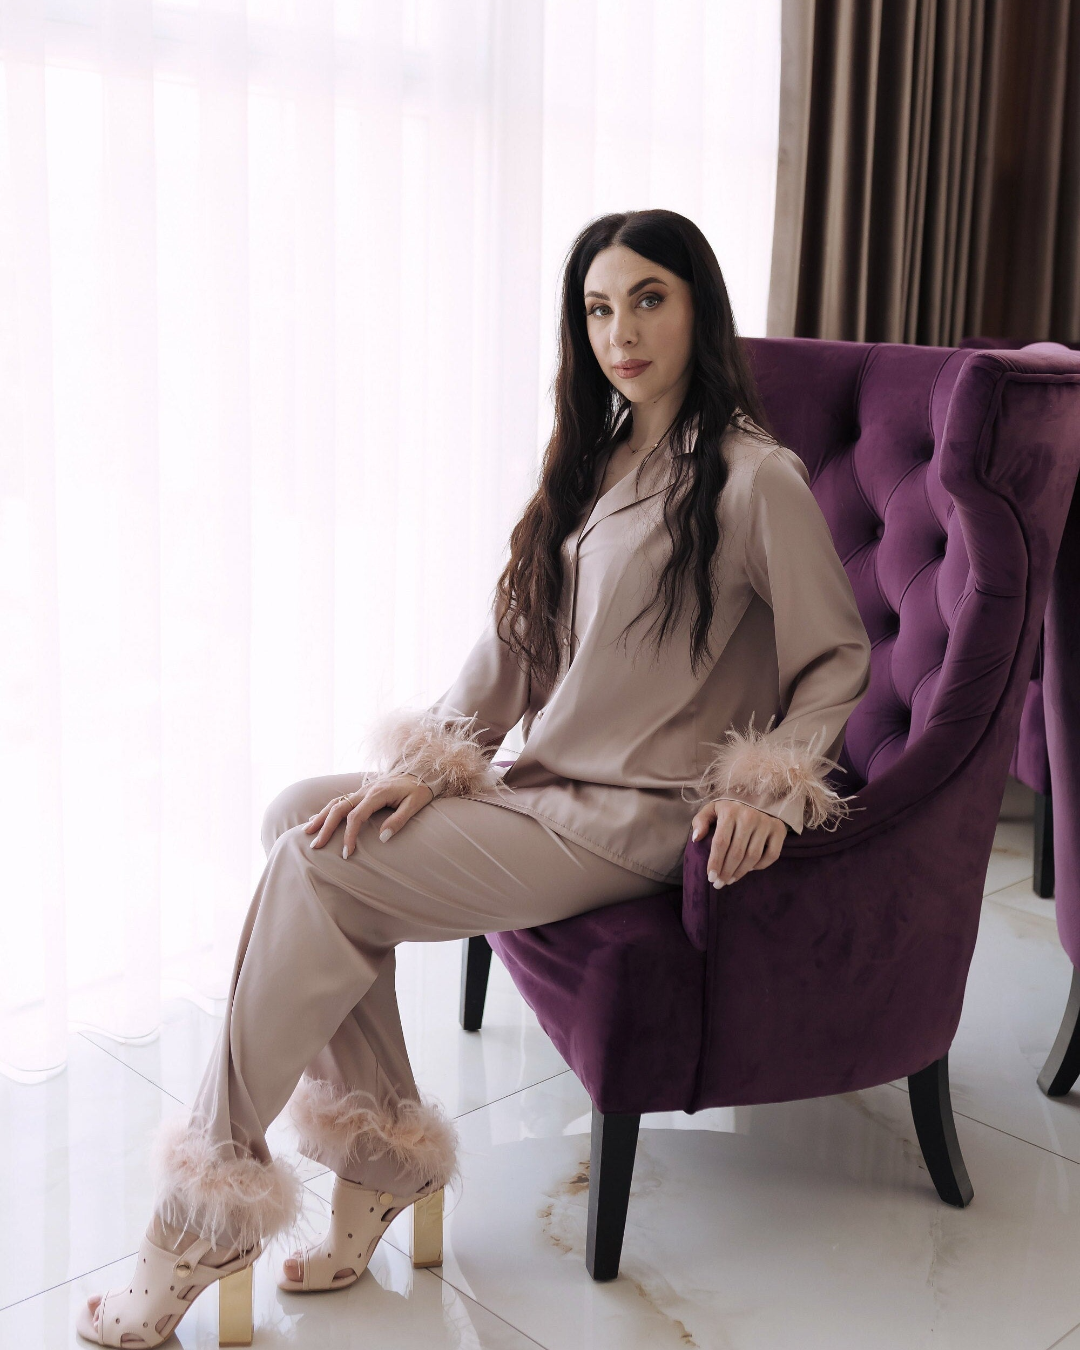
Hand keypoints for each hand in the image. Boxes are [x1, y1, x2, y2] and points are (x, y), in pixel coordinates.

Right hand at [305, 774, 434, 857]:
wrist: (420, 772)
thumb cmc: (418, 790)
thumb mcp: (414, 805)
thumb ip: (399, 820)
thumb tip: (383, 838)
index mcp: (377, 794)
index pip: (356, 816)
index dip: (349, 835)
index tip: (346, 853)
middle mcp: (365, 791)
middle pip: (339, 808)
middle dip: (325, 827)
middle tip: (316, 846)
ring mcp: (361, 790)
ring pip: (336, 802)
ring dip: (321, 817)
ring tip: (308, 832)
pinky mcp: (361, 792)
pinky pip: (340, 800)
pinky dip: (327, 810)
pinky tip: (317, 819)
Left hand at [689, 798, 786, 887]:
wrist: (759, 797)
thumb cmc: (731, 807)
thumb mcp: (713, 809)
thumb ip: (701, 821)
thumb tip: (696, 839)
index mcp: (730, 811)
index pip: (721, 842)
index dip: (715, 862)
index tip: (710, 877)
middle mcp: (749, 817)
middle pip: (736, 852)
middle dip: (726, 872)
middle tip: (719, 883)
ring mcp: (766, 823)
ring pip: (753, 856)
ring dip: (740, 872)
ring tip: (730, 880)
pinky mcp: (779, 829)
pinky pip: (771, 855)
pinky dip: (761, 866)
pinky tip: (749, 869)